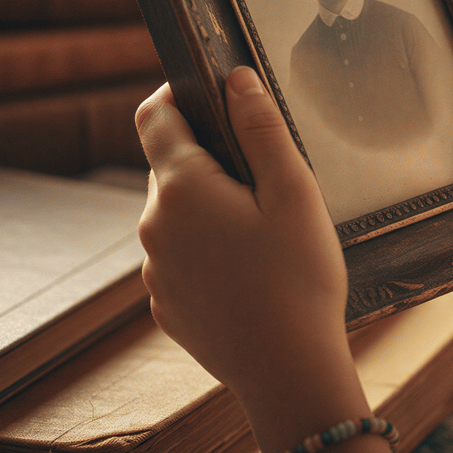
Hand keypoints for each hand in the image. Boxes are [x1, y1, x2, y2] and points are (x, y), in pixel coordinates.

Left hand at [136, 69, 349, 405]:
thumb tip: (235, 78)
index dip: (178, 92)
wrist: (289, 374)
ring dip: (207, 205)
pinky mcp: (166, 305)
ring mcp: (156, 270)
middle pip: (168, 165)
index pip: (154, 116)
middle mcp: (154, 226)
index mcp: (181, 188)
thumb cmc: (299, 278)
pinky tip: (249, 270)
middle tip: (263, 174)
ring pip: (175, 213)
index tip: (212, 90)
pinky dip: (205, 248)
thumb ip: (260, 128)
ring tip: (262, 229)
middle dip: (207, 155)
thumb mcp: (293, 191)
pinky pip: (179, 256)